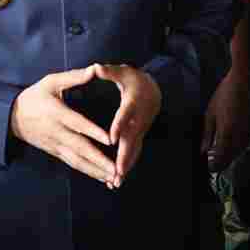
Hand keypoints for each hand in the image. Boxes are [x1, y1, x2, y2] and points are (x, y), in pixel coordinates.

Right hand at [11, 66, 115, 185]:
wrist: (12, 116)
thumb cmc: (34, 95)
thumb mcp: (51, 81)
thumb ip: (74, 76)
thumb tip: (95, 68)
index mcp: (56, 112)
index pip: (77, 123)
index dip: (93, 132)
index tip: (110, 140)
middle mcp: (56, 132)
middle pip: (79, 148)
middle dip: (98, 160)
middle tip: (116, 169)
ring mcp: (55, 144)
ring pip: (77, 160)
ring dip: (95, 171)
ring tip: (113, 178)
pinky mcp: (55, 152)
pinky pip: (73, 163)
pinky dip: (87, 171)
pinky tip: (102, 177)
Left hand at [95, 62, 161, 185]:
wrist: (153, 89)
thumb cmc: (133, 80)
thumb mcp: (123, 72)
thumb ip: (109, 72)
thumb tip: (95, 68)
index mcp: (134, 101)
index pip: (126, 115)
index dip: (119, 125)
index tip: (112, 138)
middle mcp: (139, 118)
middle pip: (132, 138)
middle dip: (124, 155)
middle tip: (117, 171)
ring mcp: (140, 129)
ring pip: (134, 150)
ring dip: (125, 166)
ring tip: (115, 181)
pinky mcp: (138, 136)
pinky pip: (133, 153)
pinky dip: (126, 167)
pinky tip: (116, 180)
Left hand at [202, 63, 249, 172]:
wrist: (240, 82)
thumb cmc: (223, 95)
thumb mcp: (210, 113)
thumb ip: (207, 134)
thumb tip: (204, 150)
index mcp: (226, 130)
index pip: (221, 155)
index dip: (215, 164)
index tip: (209, 168)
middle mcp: (238, 132)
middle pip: (231, 155)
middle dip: (223, 163)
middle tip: (214, 167)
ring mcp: (246, 129)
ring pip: (239, 150)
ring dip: (230, 157)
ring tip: (221, 160)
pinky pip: (244, 143)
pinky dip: (237, 149)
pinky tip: (231, 148)